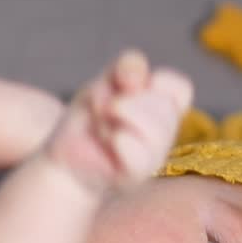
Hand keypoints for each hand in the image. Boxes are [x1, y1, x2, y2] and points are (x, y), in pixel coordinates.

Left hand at [46, 50, 193, 190]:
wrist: (61, 160)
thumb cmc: (87, 119)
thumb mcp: (105, 81)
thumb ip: (127, 66)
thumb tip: (136, 79)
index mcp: (163, 110)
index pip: (180, 89)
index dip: (154, 80)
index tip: (124, 84)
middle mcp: (164, 135)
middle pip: (163, 105)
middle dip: (125, 99)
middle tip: (100, 110)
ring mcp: (152, 158)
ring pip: (156, 128)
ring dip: (119, 116)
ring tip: (100, 126)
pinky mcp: (134, 176)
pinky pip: (140, 156)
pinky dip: (120, 140)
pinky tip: (105, 140)